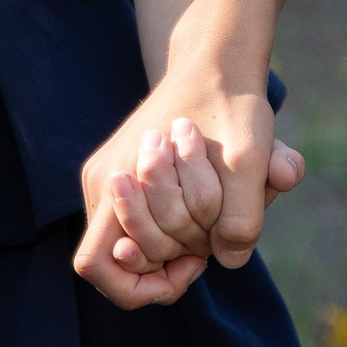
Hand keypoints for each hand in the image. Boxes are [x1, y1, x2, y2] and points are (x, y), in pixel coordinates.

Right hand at [74, 77, 305, 305]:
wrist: (217, 64)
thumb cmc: (230, 106)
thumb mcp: (251, 157)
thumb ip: (244, 215)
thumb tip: (227, 260)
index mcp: (114, 179)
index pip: (96, 265)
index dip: (142, 282)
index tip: (194, 259)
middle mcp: (103, 185)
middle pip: (126, 260)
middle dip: (177, 253)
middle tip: (218, 229)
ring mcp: (111, 182)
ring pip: (140, 245)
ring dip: (183, 238)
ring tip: (220, 206)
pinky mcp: (126, 181)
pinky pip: (146, 227)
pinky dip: (181, 226)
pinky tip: (212, 205)